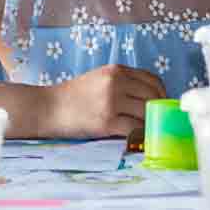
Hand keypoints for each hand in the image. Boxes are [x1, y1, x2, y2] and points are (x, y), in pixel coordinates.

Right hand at [45, 64, 166, 137]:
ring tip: (149, 130)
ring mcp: (111, 102)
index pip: (153, 80)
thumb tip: (149, 96)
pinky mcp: (106, 122)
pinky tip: (139, 138)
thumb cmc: (72, 96)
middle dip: (159, 109)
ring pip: (146, 112)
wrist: (46, 108)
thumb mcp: (99, 78)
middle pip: (153, 96)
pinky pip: (134, 128)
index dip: (162, 93)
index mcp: (116, 70)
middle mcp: (116, 83)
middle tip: (159, 120)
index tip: (163, 104)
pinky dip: (140, 134)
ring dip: (150, 123)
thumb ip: (122, 82)